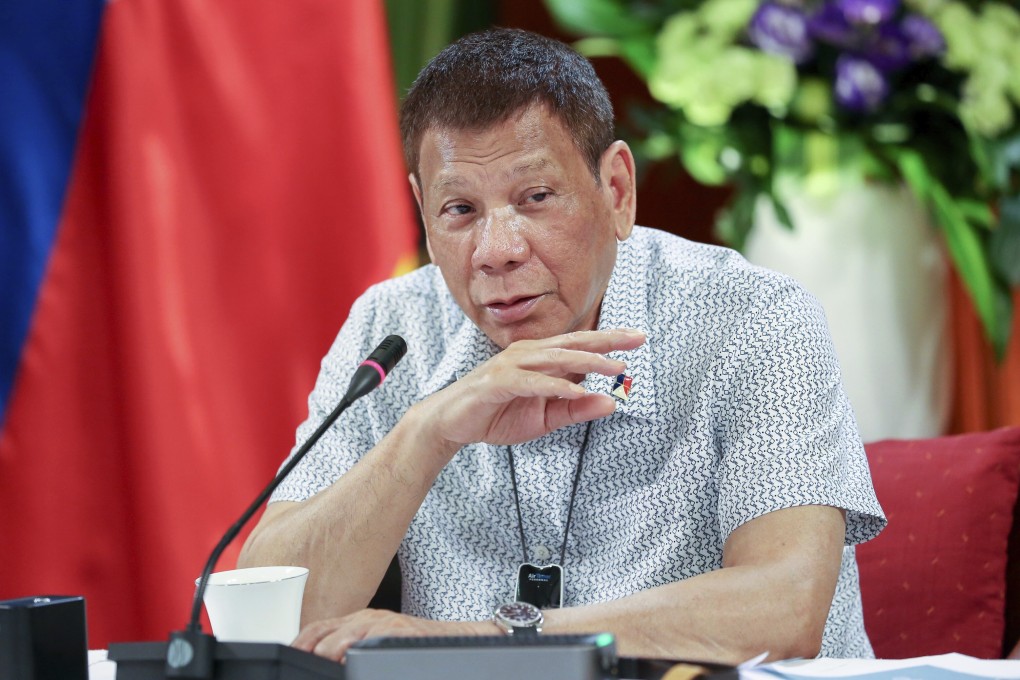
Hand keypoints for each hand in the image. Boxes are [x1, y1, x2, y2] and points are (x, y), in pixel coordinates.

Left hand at [292, 609, 488, 660]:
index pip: (319, 627)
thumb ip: (351, 649)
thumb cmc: (414, 646)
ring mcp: (384, 623)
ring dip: (330, 644)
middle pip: (327, 627)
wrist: (455, 639)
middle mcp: (368, 618)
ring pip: (349, 630)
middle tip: (295, 657)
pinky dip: (359, 643)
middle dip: (308, 643)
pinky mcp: (401, 631)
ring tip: (317, 656)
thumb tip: (327, 661)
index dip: (300, 641)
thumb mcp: (376, 645)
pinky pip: (376, 635)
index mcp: (358, 622)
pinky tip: (349, 654)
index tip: (287, 654)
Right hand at [421, 328, 644, 448]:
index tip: (638, 339)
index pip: (580, 345)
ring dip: (587, 362)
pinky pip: (532, 382)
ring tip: (614, 368)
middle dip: (606, 341)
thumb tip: (610, 403)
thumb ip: (575, 409)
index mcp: (539, 358)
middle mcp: (527, 355)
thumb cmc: (496, 415)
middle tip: (637, 340)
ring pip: (556, 358)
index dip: (609, 341)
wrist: (451, 423)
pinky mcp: (497, 382)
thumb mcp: (544, 418)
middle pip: (573, 343)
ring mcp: (511, 366)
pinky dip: (555, 385)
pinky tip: (577, 390)